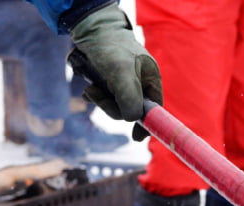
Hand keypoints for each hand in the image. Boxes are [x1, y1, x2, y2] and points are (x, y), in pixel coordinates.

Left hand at [69, 4, 161, 135]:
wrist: (90, 29)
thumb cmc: (110, 46)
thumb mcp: (121, 71)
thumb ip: (129, 96)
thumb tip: (132, 119)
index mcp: (151, 81)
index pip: (154, 109)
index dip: (148, 123)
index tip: (137, 136)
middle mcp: (140, 85)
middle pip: (131, 110)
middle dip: (113, 107)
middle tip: (98, 95)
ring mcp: (124, 85)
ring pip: (116, 106)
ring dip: (101, 101)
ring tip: (91, 89)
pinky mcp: (109, 84)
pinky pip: (104, 99)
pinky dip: (95, 97)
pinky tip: (89, 89)